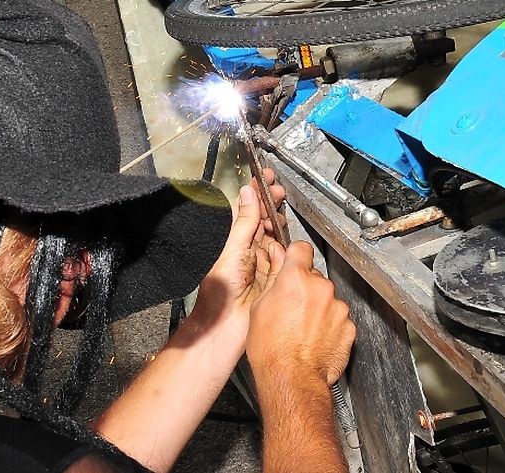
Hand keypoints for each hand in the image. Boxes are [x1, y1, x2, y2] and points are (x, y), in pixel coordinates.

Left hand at [183, 169, 285, 350]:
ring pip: (275, 235)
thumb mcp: (232, 251)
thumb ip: (243, 223)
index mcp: (231, 241)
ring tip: (279, 212)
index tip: (264, 176)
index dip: (255, 192)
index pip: (244, 210)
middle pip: (262, 219)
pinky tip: (283, 241)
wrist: (227, 327)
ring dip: (277, 222)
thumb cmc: (218, 295)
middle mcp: (247, 250)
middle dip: (270, 203)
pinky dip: (286, 246)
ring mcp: (262, 262)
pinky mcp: (275, 275)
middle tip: (277, 189)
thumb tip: (247, 194)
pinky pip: (285, 256)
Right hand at [247, 241, 354, 385]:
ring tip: (303, 330)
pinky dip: (330, 326)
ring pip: (328, 299)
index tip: (295, 261)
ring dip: (319, 309)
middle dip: (306, 289)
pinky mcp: (348, 326)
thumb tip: (279, 273)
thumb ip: (274, 285)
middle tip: (293, 309)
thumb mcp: (258, 309)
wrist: (292, 379)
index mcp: (296, 279)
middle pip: (315, 278)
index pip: (301, 249)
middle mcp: (320, 288)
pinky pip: (338, 319)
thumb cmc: (271, 350)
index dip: (296, 256)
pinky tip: (315, 339)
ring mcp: (337, 307)